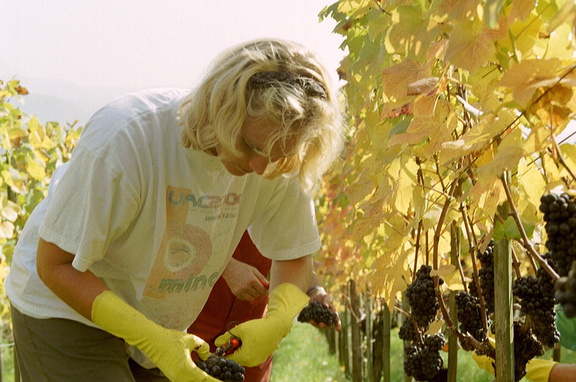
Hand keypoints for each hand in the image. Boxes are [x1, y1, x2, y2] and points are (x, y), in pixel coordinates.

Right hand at [91, 291, 218, 381]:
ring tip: (214, 378)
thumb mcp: (191, 339)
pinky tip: (202, 376)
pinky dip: (196, 379)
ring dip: (203, 381)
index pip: (205, 380)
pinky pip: (187, 380)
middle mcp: (181, 377)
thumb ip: (203, 347)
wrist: (151, 340)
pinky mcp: (173, 376)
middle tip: (223, 381)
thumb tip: (208, 355)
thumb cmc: (170, 338)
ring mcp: (175, 378)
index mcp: (187, 369)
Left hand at [214, 283, 308, 366]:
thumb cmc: (257, 327)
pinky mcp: (262, 357)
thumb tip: (216, 343)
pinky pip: (251, 355)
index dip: (223, 351)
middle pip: (235, 357)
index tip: (222, 343)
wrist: (276, 326)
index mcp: (245, 357)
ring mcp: (258, 361)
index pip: (228, 358)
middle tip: (237, 337)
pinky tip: (253, 339)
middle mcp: (251, 362)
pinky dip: (248, 348)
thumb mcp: (239, 330)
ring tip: (246, 337)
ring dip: (241, 348)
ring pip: (243, 356)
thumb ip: (226, 337)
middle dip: (233, 348)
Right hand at [222, 258, 268, 300]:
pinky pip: (245, 298)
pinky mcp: (236, 293)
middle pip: (258, 294)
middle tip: (258, 287)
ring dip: (254, 294)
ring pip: (252, 298)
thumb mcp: (254, 270)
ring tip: (252, 288)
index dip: (265, 290)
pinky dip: (247, 296)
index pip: (262, 290)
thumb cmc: (242, 268)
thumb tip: (268, 285)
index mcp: (252, 280)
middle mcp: (246, 287)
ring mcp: (240, 291)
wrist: (229, 268)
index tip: (265, 288)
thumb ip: (262, 278)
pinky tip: (246, 289)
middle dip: (260, 291)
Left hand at [308, 287, 340, 330]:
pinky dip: (311, 321)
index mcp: (333, 313)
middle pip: (328, 325)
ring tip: (312, 321)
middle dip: (325, 326)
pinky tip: (309, 319)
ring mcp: (321, 319)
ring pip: (319, 325)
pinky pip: (313, 322)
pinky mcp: (315, 318)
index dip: (338, 325)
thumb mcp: (327, 297)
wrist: (316, 296)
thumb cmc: (324, 297)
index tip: (338, 329)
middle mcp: (327, 318)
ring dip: (316, 324)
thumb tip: (326, 306)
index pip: (337, 320)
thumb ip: (327, 300)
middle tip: (321, 324)